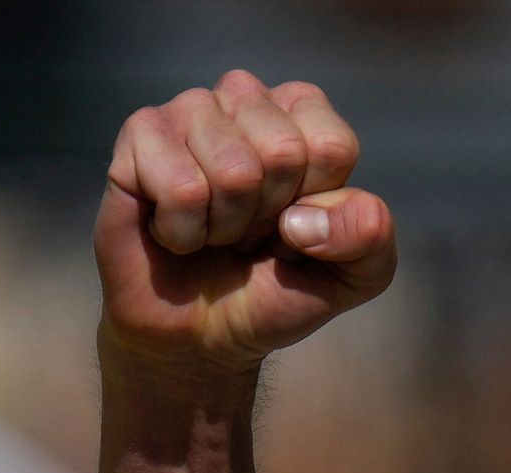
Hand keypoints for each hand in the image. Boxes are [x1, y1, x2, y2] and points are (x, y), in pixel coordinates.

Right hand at [96, 71, 396, 383]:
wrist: (201, 337)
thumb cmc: (276, 292)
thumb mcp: (351, 277)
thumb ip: (370, 238)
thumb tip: (311, 218)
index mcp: (303, 115)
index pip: (331, 147)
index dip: (316, 207)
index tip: (294, 228)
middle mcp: (245, 97)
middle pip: (283, 153)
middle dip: (267, 217)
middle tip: (248, 234)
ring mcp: (189, 110)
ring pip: (233, 170)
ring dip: (224, 226)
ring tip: (213, 231)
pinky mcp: (140, 136)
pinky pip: (182, 188)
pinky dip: (183, 232)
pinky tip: (175, 230)